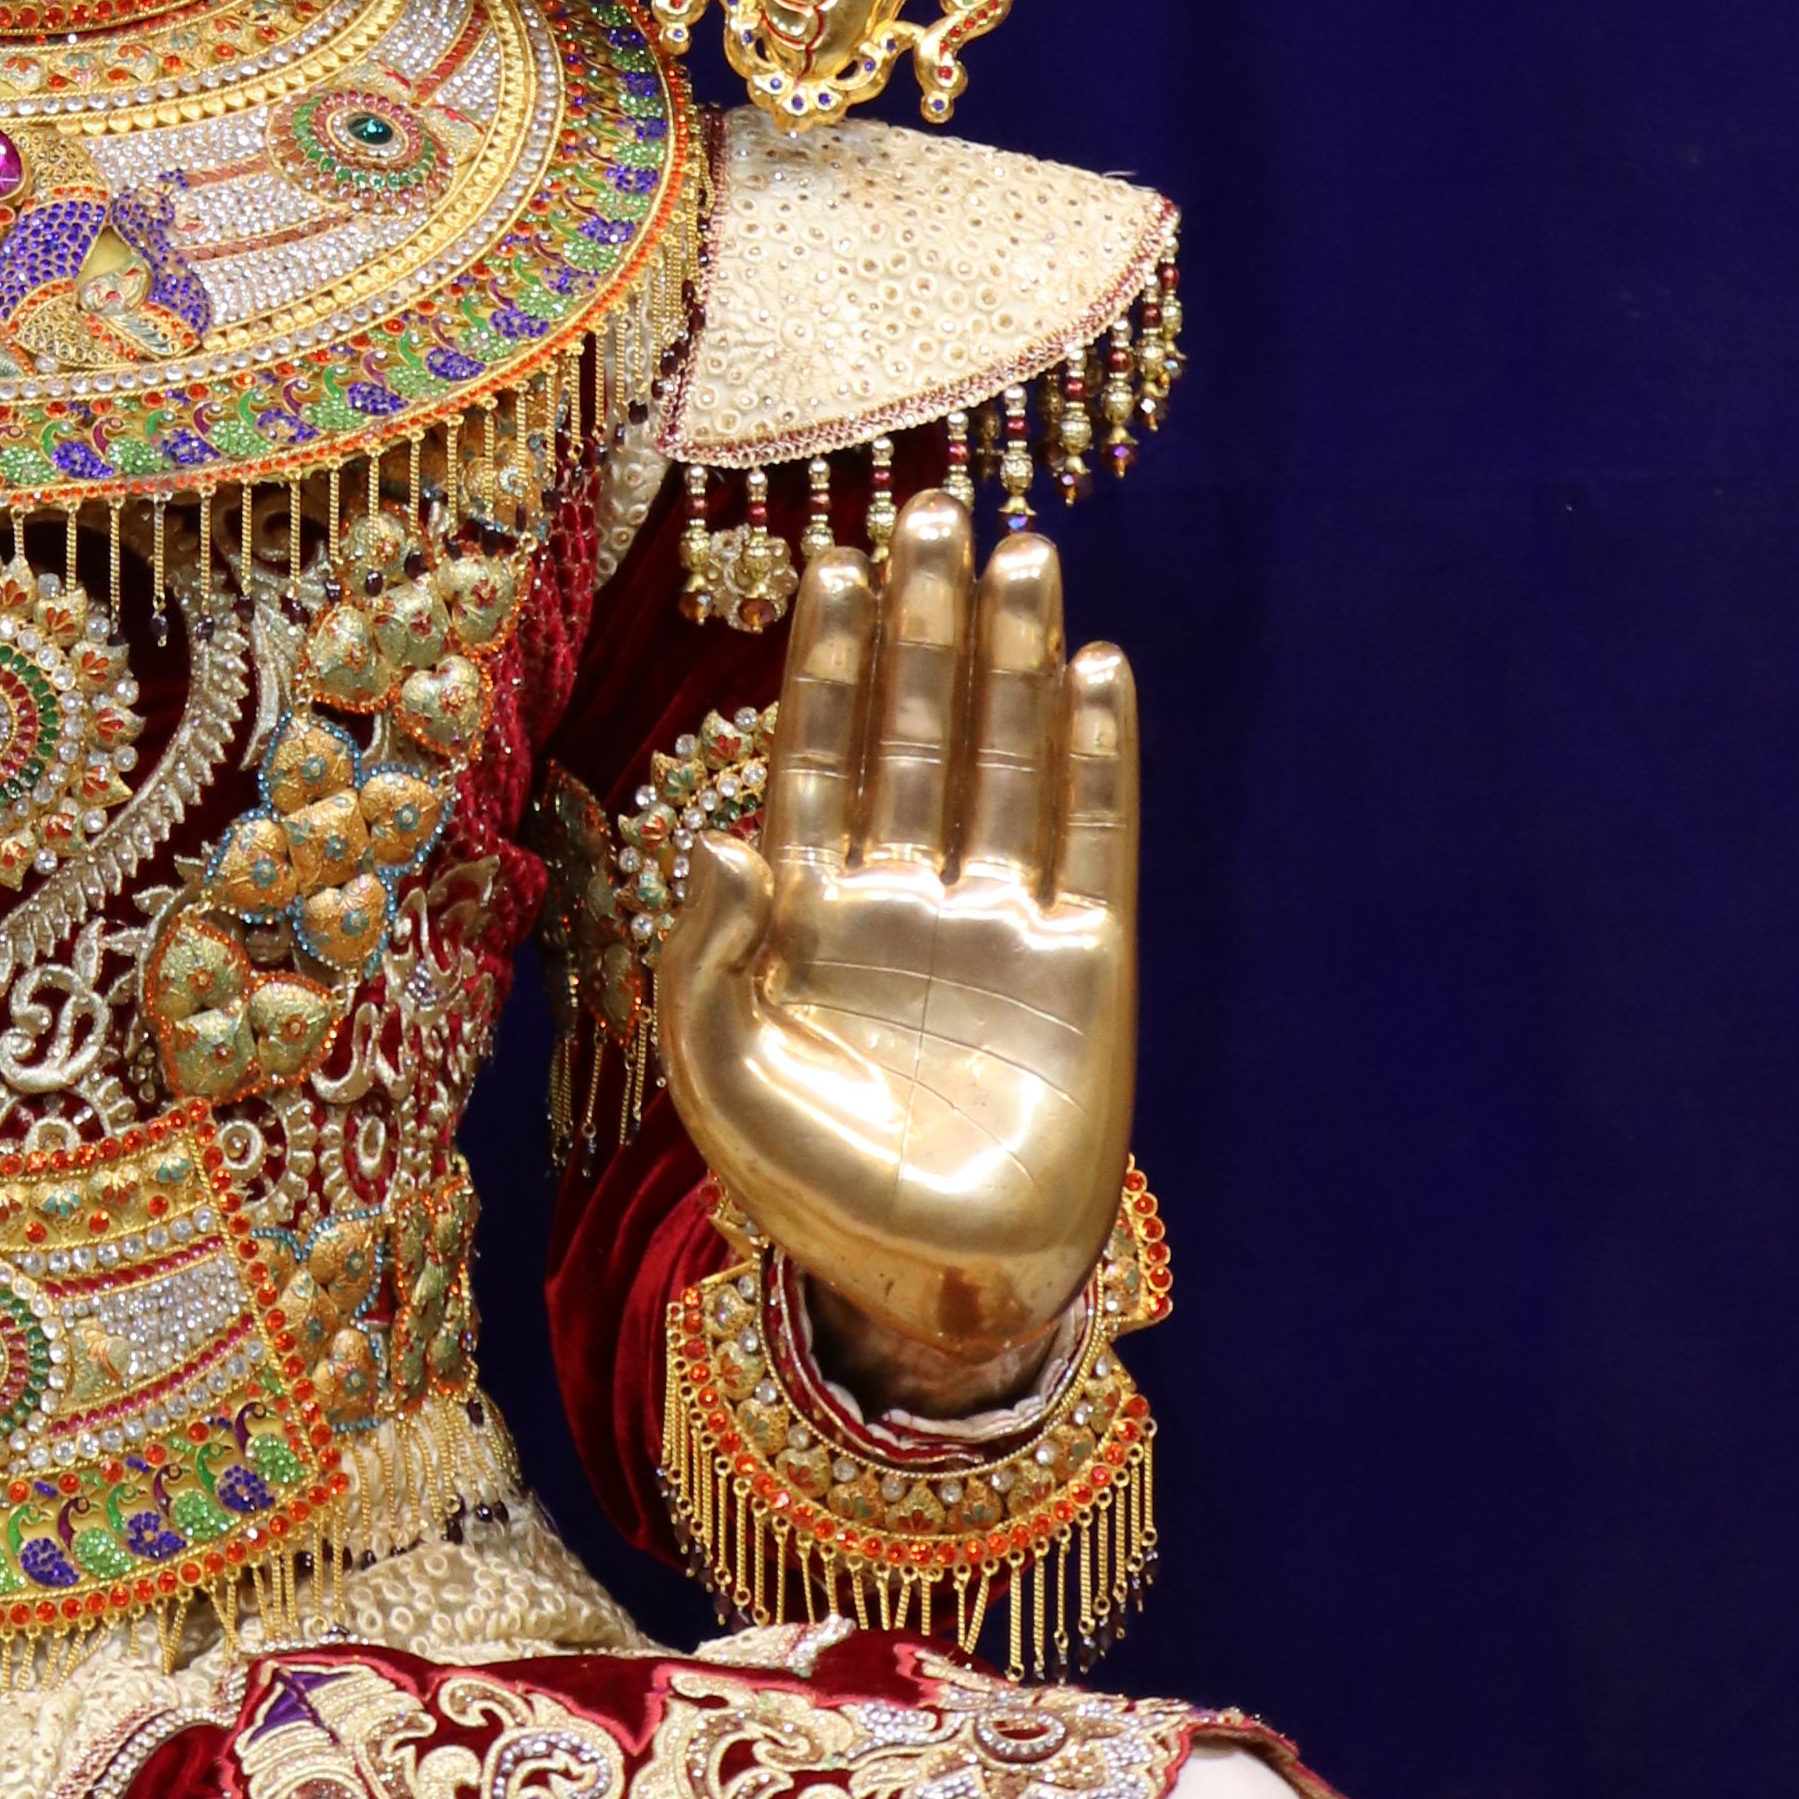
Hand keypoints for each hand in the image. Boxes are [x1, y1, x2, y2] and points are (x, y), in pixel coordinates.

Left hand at [660, 492, 1134, 1411]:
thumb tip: (725, 834)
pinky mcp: (1086, 969)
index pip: (817, 754)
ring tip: (1022, 551)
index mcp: (806, 915)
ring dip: (1012, 656)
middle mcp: (901, 898)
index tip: (831, 557)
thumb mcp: (711, 1076)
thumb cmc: (809, 1195)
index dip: (828, 659)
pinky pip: (1093, 838)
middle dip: (922, 622)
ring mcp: (996, 927)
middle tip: (932, 509)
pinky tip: (1096, 671)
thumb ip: (702, 958)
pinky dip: (1095, 753)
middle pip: (917, 729)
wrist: (940, 1288)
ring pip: (1005, 759)